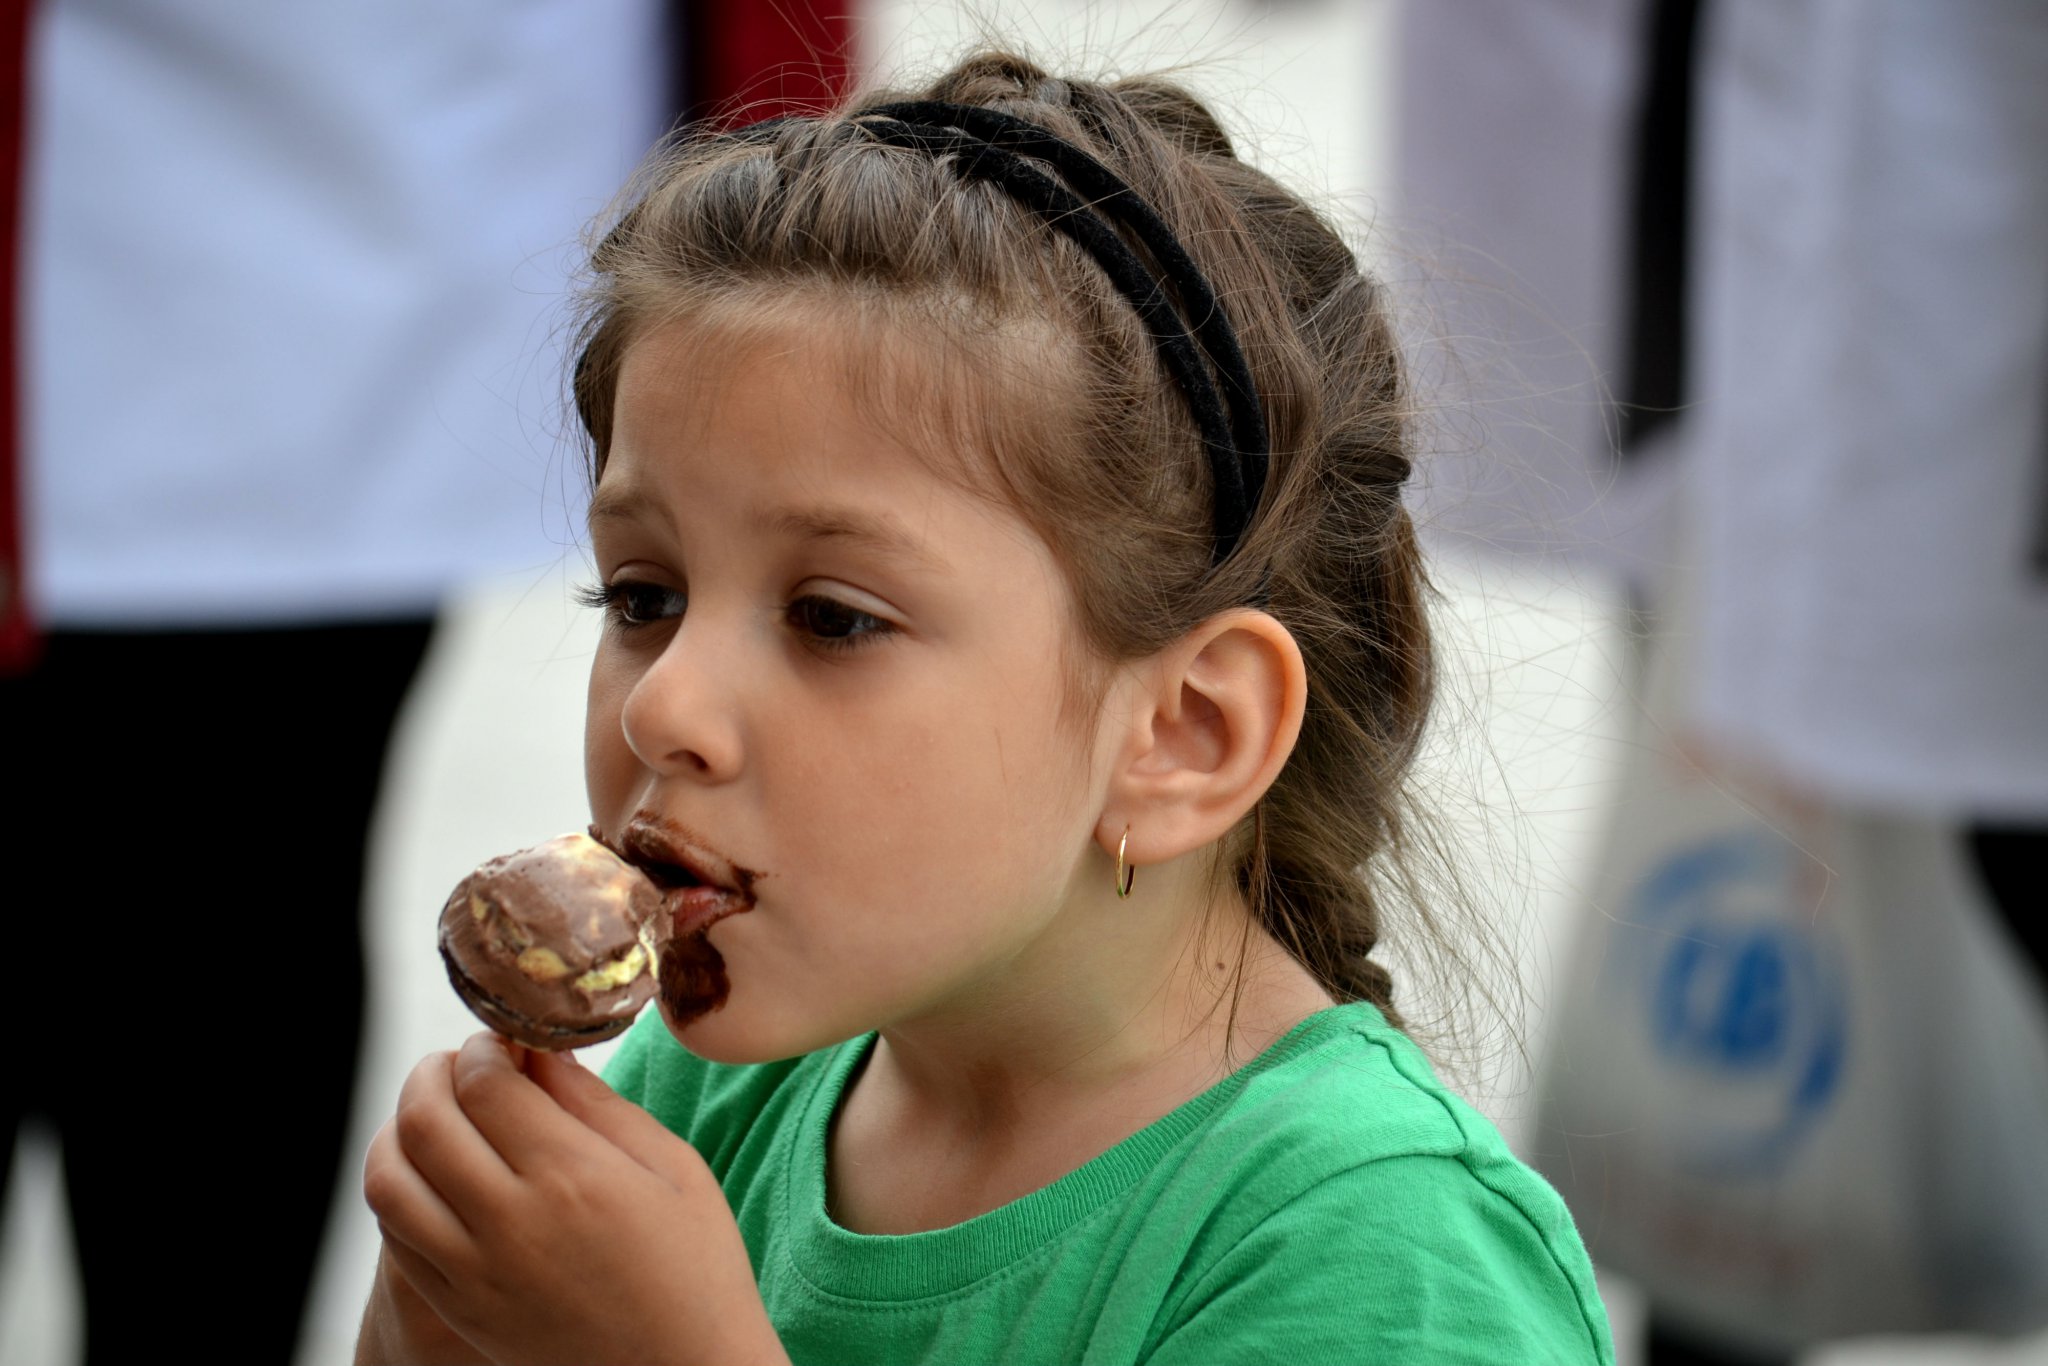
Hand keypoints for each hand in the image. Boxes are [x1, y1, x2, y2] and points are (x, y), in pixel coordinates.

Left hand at [362, 1033, 786, 1365]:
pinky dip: (397, 1189)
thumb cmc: (693, 1265)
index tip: (502, 1042)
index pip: (484, 1082)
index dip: (484, 1046)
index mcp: (573, 1175)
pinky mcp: (459, 1309)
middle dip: (432, 1073)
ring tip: (433, 1113)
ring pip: (388, 1179)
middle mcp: (511, 1222)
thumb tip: (538, 1049)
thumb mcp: (670, 1165)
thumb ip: (595, 1103)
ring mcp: (475, 1273)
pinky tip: (431, 1174)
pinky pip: (393, 1237)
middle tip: (460, 1064)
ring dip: (399, 1129)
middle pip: (424, 1120)